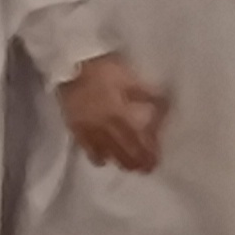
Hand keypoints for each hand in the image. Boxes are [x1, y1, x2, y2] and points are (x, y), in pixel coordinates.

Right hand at [58, 53, 169, 173]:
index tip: (156, 160)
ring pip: (106, 151)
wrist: (69, 63)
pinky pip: (86, 146)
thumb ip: (146, 93)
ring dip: (118, 161)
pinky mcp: (75, 127)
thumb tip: (165, 104)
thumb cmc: (101, 69)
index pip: (136, 138)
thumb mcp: (128, 77)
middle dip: (135, 161)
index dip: (147, 150)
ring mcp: (89, 129)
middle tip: (145, 170)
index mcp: (119, 114)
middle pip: (122, 148)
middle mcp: (105, 126)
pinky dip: (95, 156)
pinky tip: (101, 161)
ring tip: (127, 168)